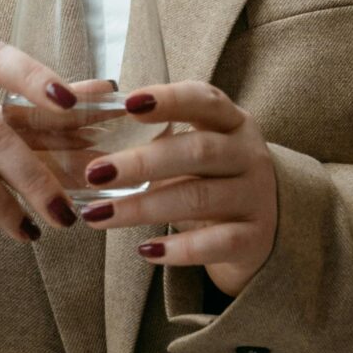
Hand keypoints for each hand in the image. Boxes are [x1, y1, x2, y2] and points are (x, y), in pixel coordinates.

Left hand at [73, 79, 277, 298]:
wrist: (268, 228)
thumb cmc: (214, 179)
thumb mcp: (196, 151)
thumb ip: (156, 138)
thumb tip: (85, 128)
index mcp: (232, 123)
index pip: (205, 100)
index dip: (169, 100)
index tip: (128, 103)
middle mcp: (249, 155)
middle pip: (197, 151)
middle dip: (141, 162)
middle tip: (94, 172)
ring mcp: (256, 196)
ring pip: (198, 198)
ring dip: (143, 207)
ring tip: (97, 215)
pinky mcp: (255, 238)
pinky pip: (217, 243)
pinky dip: (179, 249)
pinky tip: (144, 251)